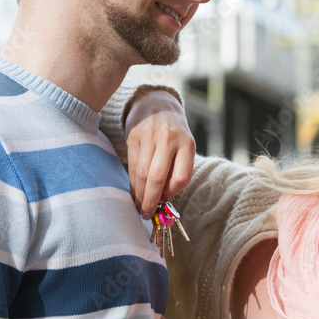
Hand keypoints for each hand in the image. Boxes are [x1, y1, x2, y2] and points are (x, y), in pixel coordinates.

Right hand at [124, 89, 194, 218]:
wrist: (155, 103)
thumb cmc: (174, 133)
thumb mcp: (184, 146)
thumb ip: (178, 169)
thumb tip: (164, 199)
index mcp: (187, 143)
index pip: (182, 177)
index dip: (173, 192)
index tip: (167, 199)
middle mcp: (169, 139)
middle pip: (157, 178)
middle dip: (151, 201)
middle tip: (147, 214)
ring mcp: (149, 137)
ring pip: (142, 175)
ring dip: (140, 195)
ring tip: (140, 206)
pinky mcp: (132, 137)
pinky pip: (131, 166)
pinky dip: (133, 184)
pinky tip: (134, 192)